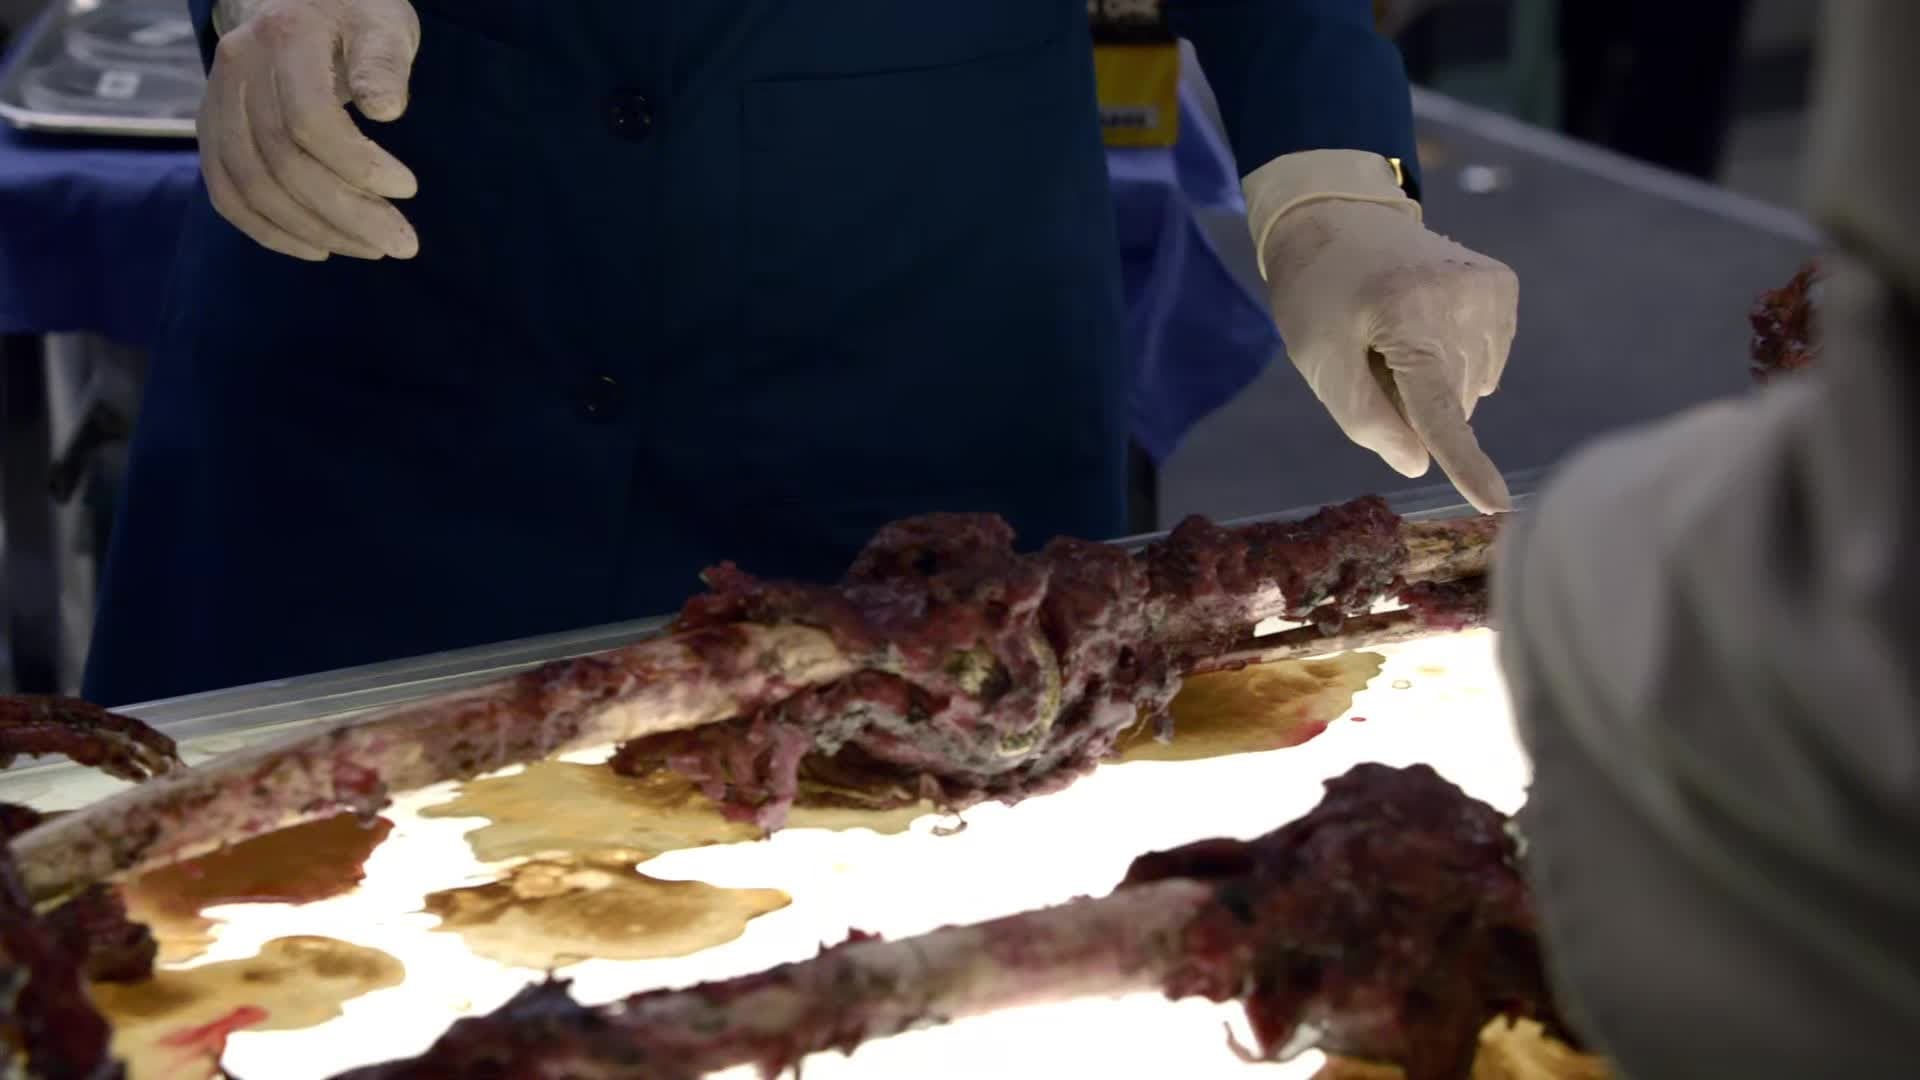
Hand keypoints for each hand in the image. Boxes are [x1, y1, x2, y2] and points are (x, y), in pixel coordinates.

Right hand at [200, 0, 421, 260]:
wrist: (299, 1)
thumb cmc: (353, 16)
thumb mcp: (382, 25)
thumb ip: (384, 62)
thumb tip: (387, 109)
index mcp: (284, 39)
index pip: (309, 119)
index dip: (357, 164)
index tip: (407, 188)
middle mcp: (238, 69)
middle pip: (281, 162)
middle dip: (346, 214)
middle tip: (402, 244)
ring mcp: (216, 102)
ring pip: (251, 186)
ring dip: (314, 230)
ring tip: (370, 248)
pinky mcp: (210, 131)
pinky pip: (226, 193)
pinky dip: (268, 230)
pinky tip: (316, 248)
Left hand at [1249, 153, 1517, 512]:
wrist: (1339, 215)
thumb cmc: (1318, 293)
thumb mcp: (1319, 362)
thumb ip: (1365, 418)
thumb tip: (1419, 462)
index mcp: (1409, 316)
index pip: (1441, 408)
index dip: (1466, 464)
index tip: (1497, 506)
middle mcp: (1462, 300)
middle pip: (1453, 403)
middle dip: (1415, 402)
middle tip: (1374, 359)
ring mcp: (1490, 289)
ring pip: (1473, 386)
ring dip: (1434, 380)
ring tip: (1395, 335)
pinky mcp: (1503, 284)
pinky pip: (1487, 359)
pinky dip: (1454, 359)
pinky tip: (1423, 328)